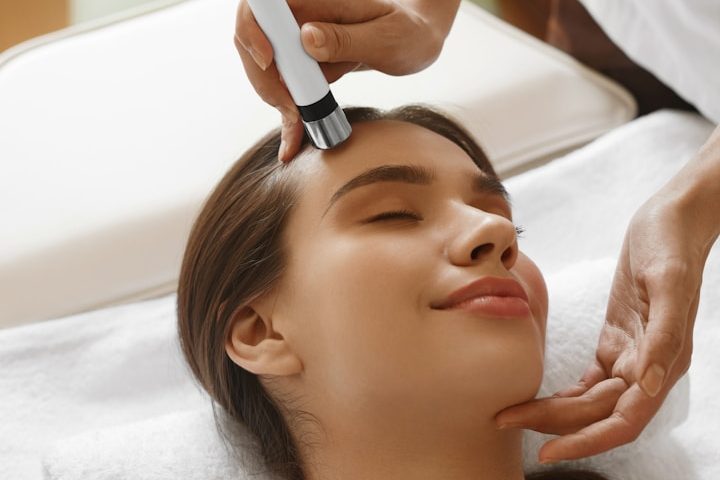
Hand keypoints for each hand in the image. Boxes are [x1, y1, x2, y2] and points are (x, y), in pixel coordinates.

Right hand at [234, 0, 459, 161]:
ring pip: (265, 69)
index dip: (252, 31)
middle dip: (265, 79)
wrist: (417, 40)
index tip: (270, 61)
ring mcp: (298, 39)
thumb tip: (306, 38)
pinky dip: (287, 115)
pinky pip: (285, 87)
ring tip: (297, 130)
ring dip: (275, 101)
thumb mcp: (386, 37)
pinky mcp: (305, 62)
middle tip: (292, 111)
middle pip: (252, 41)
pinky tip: (292, 143)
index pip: (260, 6)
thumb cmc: (408, 31)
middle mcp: (299, 14)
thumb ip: (346, 38)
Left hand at [495, 190, 715, 462]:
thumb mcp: (668, 281)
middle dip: (552, 426)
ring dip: (552, 413)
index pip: (623, 420)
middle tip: (503, 421)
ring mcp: (631, 356)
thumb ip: (663, 336)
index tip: (546, 449)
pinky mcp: (617, 342)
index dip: (586, 440)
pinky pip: (590, 382)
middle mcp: (648, 369)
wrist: (671, 221)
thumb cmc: (669, 244)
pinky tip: (538, 398)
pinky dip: (564, 395)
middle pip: (597, 415)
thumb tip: (646, 387)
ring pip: (590, 402)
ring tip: (511, 413)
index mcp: (663, 362)